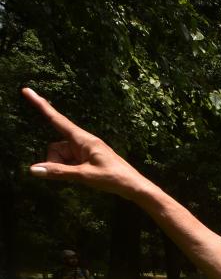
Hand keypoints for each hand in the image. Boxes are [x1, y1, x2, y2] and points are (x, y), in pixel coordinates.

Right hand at [21, 88, 147, 197]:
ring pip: (61, 156)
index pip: (57, 120)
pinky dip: (69, 170)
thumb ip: (59, 172)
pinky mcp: (87, 159)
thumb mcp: (85, 176)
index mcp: (84, 139)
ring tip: (83, 176)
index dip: (40, 106)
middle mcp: (83, 142)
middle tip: (74, 173)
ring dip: (63, 167)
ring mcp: (84, 151)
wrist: (134, 186)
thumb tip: (34, 169)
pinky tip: (83, 177)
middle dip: (55, 161)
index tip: (27, 91)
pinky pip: (69, 162)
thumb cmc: (114, 178)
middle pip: (55, 147)